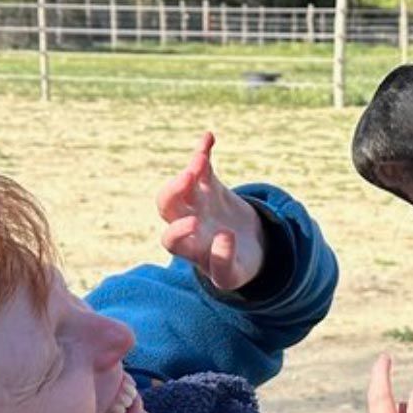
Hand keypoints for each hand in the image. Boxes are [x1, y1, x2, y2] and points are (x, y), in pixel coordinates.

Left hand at [157, 131, 264, 290]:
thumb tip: (224, 238)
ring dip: (191, 169)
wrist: (246, 248)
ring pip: (183, 183)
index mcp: (188, 248)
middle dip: (173, 190)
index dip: (179, 230)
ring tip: (201, 159)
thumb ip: (225, 263)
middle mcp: (187, 222)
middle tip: (188, 179)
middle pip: (166, 205)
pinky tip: (209, 137)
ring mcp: (197, 202)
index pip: (171, 239)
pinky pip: (202, 166)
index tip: (197, 223)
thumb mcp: (231, 275)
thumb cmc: (236, 267)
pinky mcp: (210, 187)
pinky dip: (203, 151)